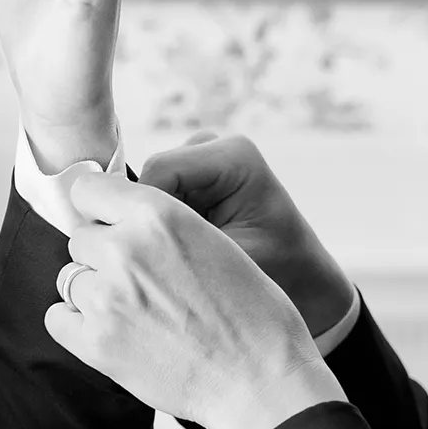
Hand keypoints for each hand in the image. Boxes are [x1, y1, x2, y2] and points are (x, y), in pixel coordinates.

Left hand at [46, 173, 345, 428]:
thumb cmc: (253, 315)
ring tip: (136, 313)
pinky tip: (115, 333)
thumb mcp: (216, 241)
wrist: (262, 381)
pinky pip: (57, 318)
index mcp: (159, 215)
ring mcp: (106, 297)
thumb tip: (119, 223)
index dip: (99, 208)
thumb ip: (163, 225)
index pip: (88, 189)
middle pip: (80, 239)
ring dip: (93, 291)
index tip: (111, 225)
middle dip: (102, 256)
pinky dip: (77, 325)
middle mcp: (125, 249)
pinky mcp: (96, 342)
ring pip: (70, 279)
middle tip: (142, 283)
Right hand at [140, 133, 356, 337]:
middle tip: (168, 262)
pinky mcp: (193, 179)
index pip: (159, 171)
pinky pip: (155, 201)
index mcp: (234, 156)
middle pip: (150, 178)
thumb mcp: (230, 261)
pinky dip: (161, 227)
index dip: (144, 213)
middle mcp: (216, 147)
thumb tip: (122, 234)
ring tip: (186, 257)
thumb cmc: (280, 273)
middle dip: (149, 220)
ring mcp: (203, 161)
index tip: (149, 256)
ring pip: (147, 192)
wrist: (305, 281)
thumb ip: (179, 242)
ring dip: (156, 226)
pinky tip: (184, 250)